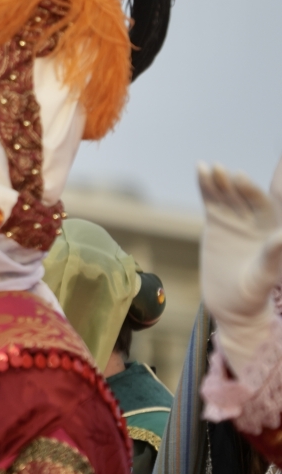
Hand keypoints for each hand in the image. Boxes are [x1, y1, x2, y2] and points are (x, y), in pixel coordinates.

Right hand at [198, 161, 281, 373]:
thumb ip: (272, 256)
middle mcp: (256, 220)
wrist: (232, 305)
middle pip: (245, 196)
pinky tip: (201, 169)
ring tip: (210, 168)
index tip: (241, 179)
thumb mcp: (262, 277)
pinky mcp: (217, 222)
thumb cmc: (253, 295)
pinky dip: (206, 185)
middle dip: (236, 184)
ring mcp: (235, 219)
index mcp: (271, 230)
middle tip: (227, 173)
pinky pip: (211, 200)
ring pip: (227, 195)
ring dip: (219, 181)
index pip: (264, 205)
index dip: (253, 192)